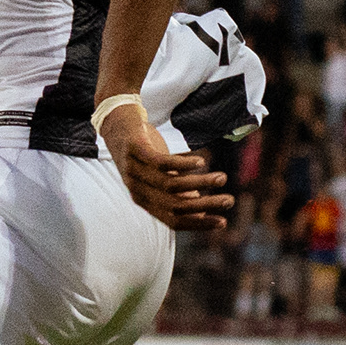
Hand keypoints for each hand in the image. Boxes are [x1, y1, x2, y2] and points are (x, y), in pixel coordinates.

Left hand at [107, 106, 233, 231]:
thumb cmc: (144, 152)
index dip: (198, 224)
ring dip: (201, 182)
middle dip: (205, 205)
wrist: (117, 121)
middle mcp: (138, 189)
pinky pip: (161, 163)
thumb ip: (178, 193)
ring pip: (171, 184)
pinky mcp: (136, 150)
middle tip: (229, 201)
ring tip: (222, 179)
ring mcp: (135, 170)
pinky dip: (183, 164)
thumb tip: (201, 213)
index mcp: (144, 201)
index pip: (172, 220)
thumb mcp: (160, 177)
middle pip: (174, 205)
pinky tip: (201, 161)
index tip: (222, 222)